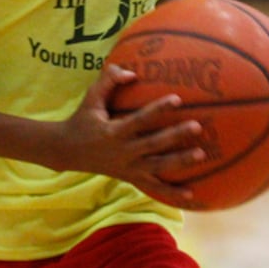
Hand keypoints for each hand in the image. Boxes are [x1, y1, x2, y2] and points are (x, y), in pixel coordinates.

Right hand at [50, 64, 205, 205]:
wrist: (67, 151)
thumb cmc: (82, 119)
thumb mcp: (91, 98)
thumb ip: (109, 80)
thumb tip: (132, 72)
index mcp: (113, 132)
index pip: (139, 120)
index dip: (158, 109)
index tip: (177, 98)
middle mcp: (122, 152)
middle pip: (153, 145)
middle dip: (175, 136)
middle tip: (197, 126)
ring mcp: (127, 168)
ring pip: (157, 167)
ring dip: (179, 162)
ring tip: (201, 155)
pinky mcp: (130, 178)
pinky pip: (154, 188)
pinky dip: (172, 193)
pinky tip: (192, 194)